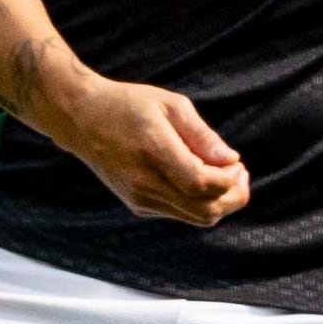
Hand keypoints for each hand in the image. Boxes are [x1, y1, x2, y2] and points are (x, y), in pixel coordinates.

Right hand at [58, 75, 249, 227]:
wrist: (82, 119)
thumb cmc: (129, 105)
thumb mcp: (170, 105)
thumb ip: (202, 135)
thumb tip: (231, 161)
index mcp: (153, 151)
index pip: (202, 184)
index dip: (229, 180)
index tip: (237, 163)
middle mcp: (144, 182)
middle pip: (205, 211)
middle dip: (233, 198)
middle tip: (240, 174)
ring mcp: (139, 198)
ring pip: (196, 218)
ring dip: (219, 203)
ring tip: (224, 177)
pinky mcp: (137, 205)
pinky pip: (180, 213)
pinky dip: (198, 202)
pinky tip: (198, 179)